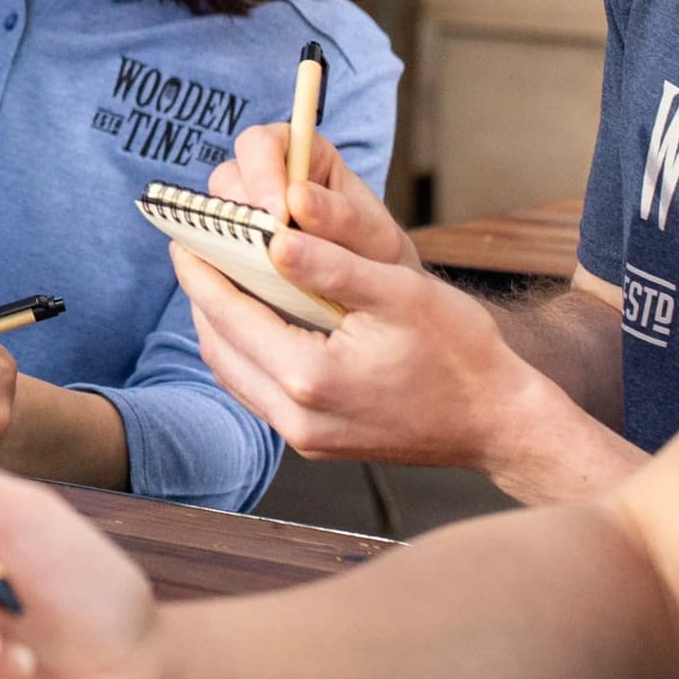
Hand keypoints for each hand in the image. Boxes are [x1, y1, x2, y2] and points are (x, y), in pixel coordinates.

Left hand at [180, 123, 537, 474]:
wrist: (497, 421)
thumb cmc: (458, 350)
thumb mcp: (397, 291)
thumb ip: (331, 266)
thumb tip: (272, 239)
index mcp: (311, 377)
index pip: (230, 314)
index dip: (201, 270)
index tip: (181, 234)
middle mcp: (297, 418)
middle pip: (220, 347)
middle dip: (203, 295)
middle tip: (194, 248)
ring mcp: (304, 438)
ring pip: (234, 373)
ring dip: (221, 326)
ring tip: (218, 278)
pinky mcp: (316, 444)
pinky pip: (258, 392)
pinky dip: (246, 352)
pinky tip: (255, 320)